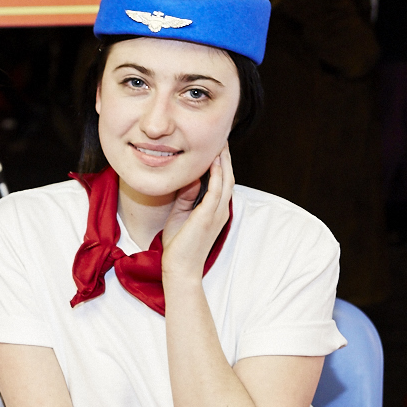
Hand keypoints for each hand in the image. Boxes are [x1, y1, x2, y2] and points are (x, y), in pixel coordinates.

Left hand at [160, 145, 234, 279]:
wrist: (180, 268)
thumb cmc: (178, 246)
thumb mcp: (181, 216)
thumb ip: (187, 198)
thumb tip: (192, 179)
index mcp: (215, 212)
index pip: (222, 183)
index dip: (221, 164)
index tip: (215, 148)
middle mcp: (220, 211)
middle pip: (228, 177)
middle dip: (225, 157)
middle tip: (221, 138)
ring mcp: (216, 214)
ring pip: (226, 181)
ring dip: (224, 161)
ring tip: (220, 143)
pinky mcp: (208, 217)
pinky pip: (216, 191)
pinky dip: (217, 175)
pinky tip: (214, 161)